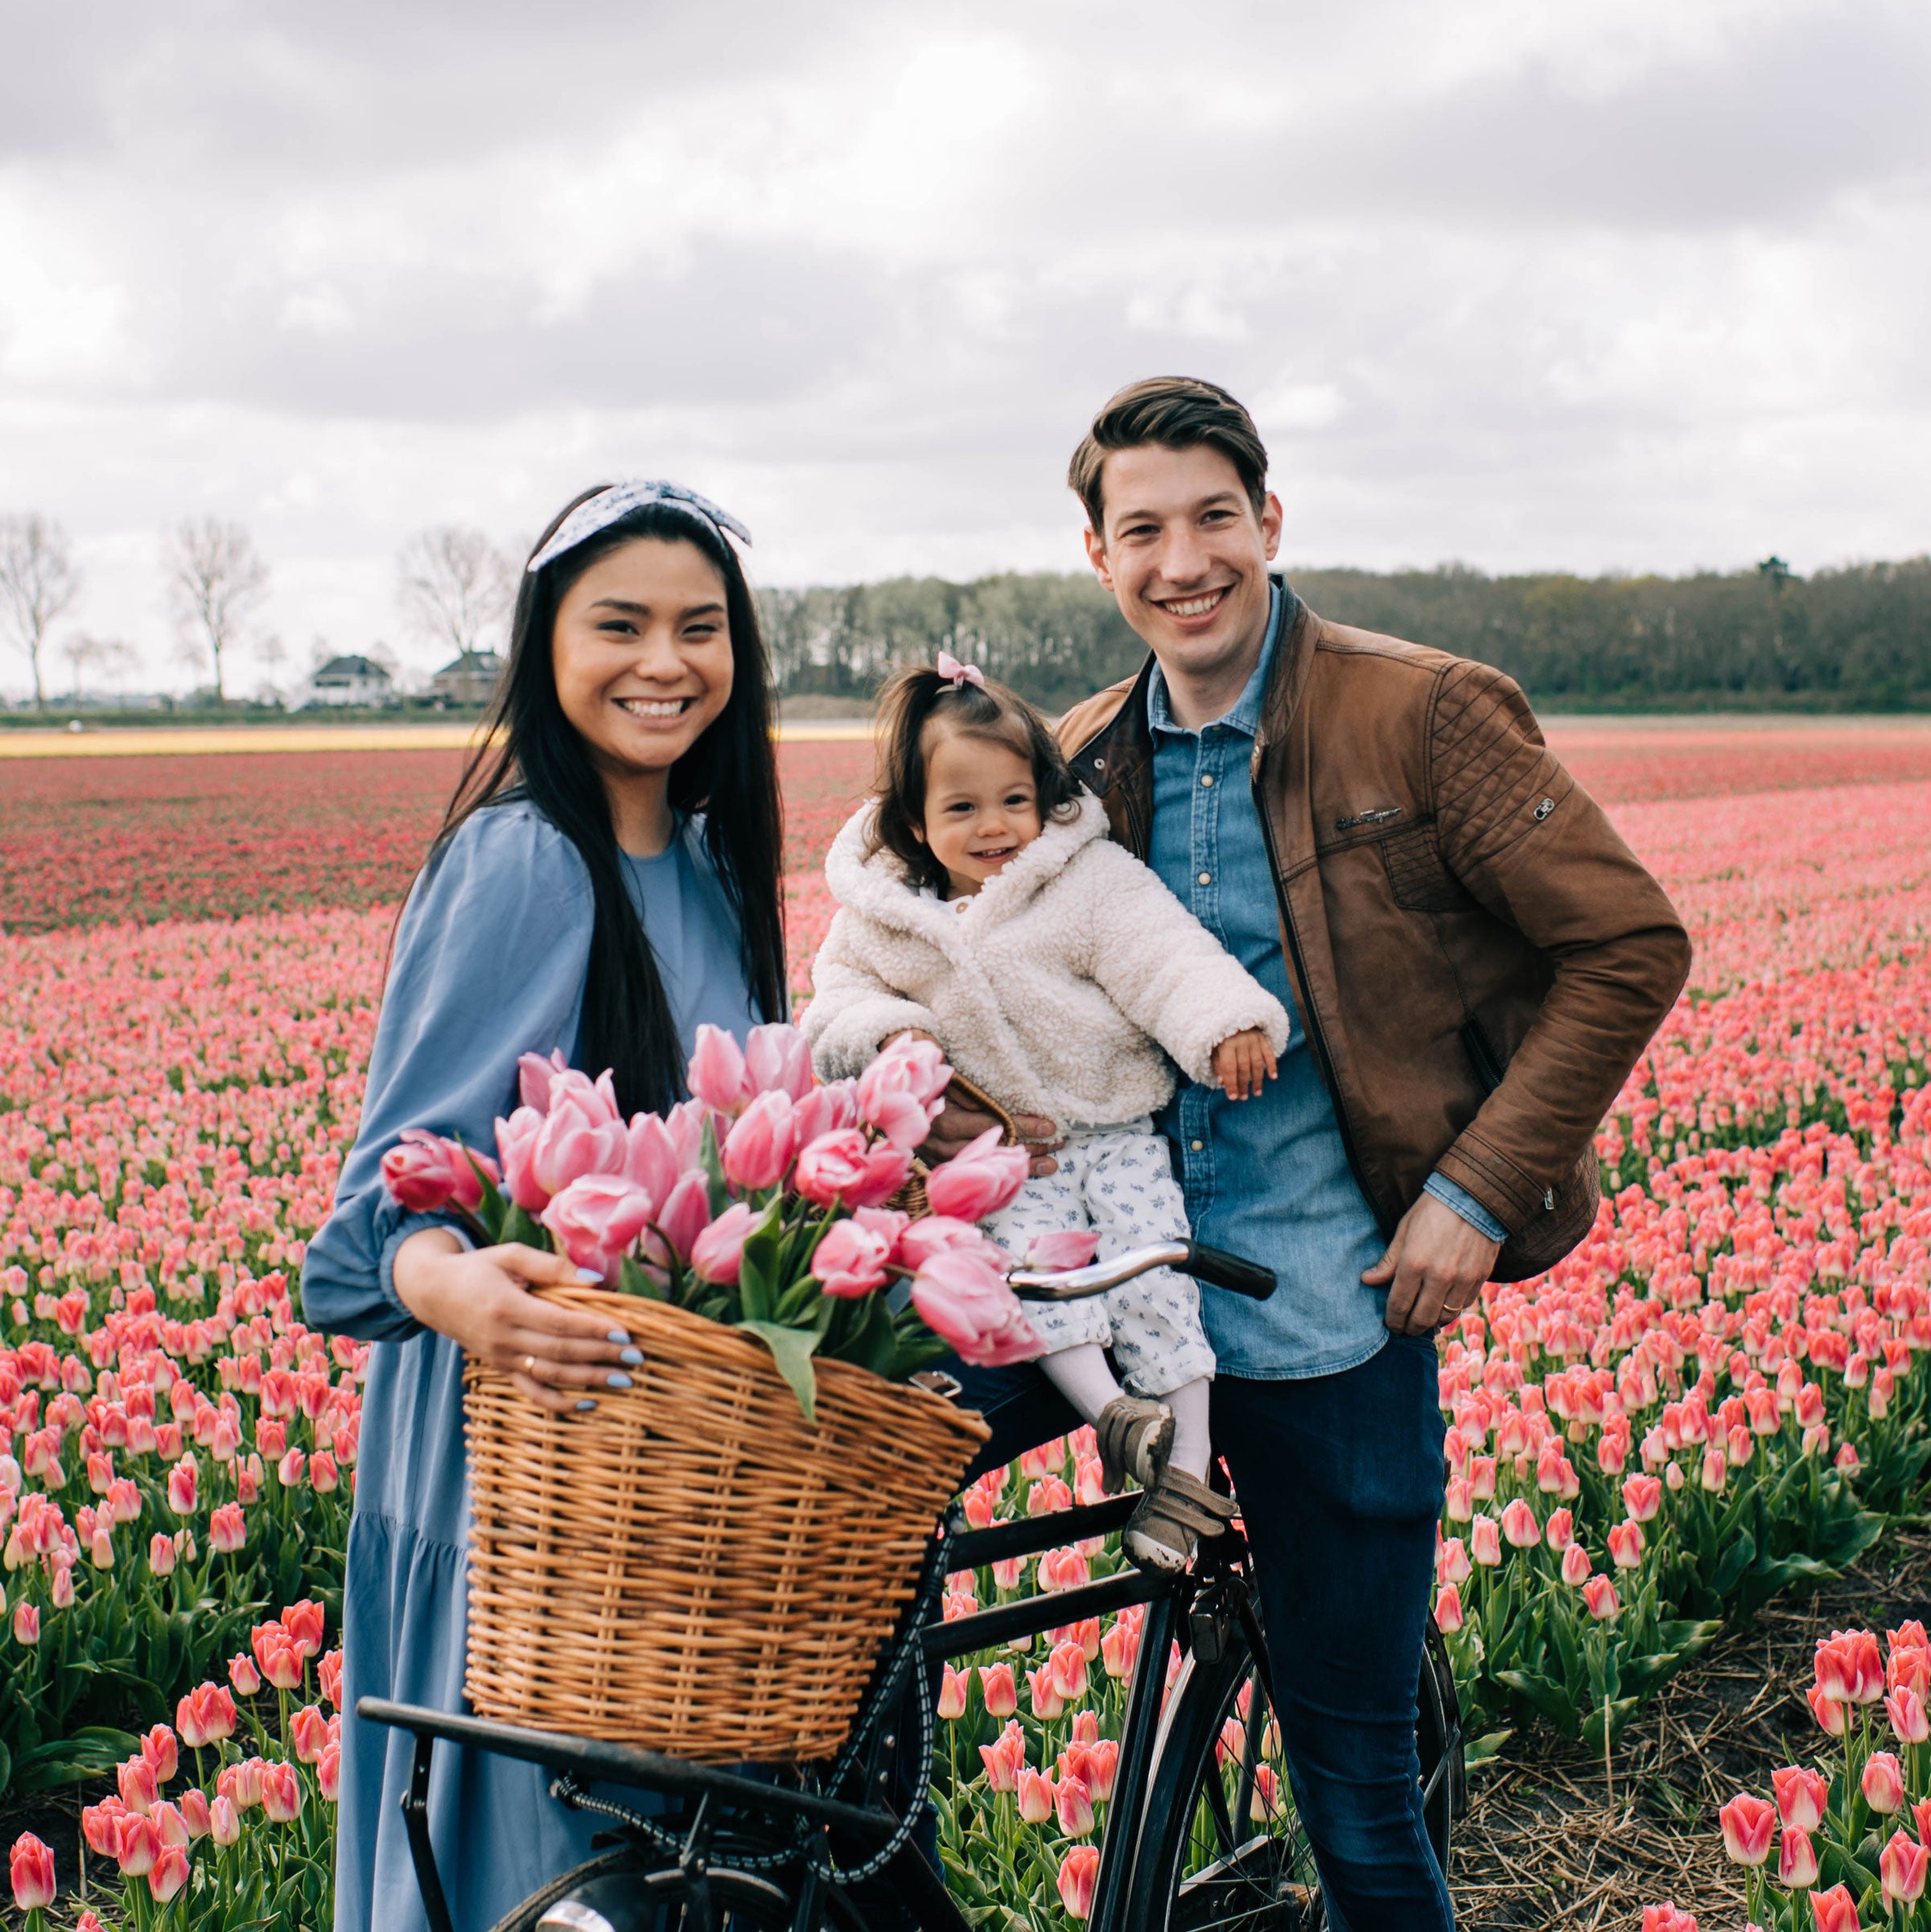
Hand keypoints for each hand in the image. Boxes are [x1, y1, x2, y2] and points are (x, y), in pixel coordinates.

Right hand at [391, 1230, 643, 1413]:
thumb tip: (596, 1280)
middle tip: (636, 1356)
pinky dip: (559, 1403)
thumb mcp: (511, 1255)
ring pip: (551, 1376)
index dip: (593, 1329)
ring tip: (624, 1380)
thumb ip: (552, 1266)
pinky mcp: (500, 1369)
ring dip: (589, 1380)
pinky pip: (531, 1392)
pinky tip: (588, 1404)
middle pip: (560, 1352)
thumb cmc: (478, 1268)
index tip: (625, 1331)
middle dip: (601, 1355)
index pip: (559, 1323)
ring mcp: (501, 1358)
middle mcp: (504, 1338)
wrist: (432, 1292)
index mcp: (507, 1307)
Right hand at [889, 1030, 1061, 1177]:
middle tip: (1060, 1145)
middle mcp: (939, 1139)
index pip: (992, 1123)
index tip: (1050, 1125)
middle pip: (992, 1148)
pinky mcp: (936, 1159)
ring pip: (984, 1163)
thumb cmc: (915, 1064)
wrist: (881, 1079)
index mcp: (941, 1115)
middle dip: (1030, 1148)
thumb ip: (962, 1084)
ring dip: (1019, 1165)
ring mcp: (937, 1152)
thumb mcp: (938, 1066)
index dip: (1023, 1125)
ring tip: (1052, 1164)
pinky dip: (997, 1171)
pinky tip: (1022, 1174)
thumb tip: (989, 1102)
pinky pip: (970, 1168)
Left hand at [1212, 1029, 1277, 1100]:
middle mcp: (1241, 1041)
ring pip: (1257, 1064)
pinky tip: (1273, 1077)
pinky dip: (1272, 1066)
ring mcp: (1254, 1040)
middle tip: (1243, 1098)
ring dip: (1257, 1080)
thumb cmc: (1223, 1037)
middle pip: (1243, 1068)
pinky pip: (1269, 1054)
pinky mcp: (1263, 1039)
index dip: (1231, 1083)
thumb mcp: (1215, 1049)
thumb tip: (1222, 1082)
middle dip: (1243, 1085)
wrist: (1234, 1016)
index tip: (1232, 1098)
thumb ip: (1218, 1065)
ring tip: (1256, 1093)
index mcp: (1226, 1044)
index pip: (1229, 1067)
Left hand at [1362, 1193, 1501, 1336]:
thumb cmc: (1433, 1210)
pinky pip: (1463, 1306)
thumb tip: (1368, 1280)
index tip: (1390, 1324)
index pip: (1399, 1304)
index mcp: (1414, 1263)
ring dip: (1431, 1323)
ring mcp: (1462, 1279)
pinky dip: (1451, 1312)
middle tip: (1404, 1328)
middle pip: (1421, 1318)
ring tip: (1422, 1321)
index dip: (1393, 1320)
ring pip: (1444, 1317)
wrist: (1474, 1197)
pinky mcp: (1479, 1278)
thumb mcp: (1404, 1230)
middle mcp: (1439, 1276)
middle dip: (1410, 1328)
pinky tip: (1443, 1308)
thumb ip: (1388, 1260)